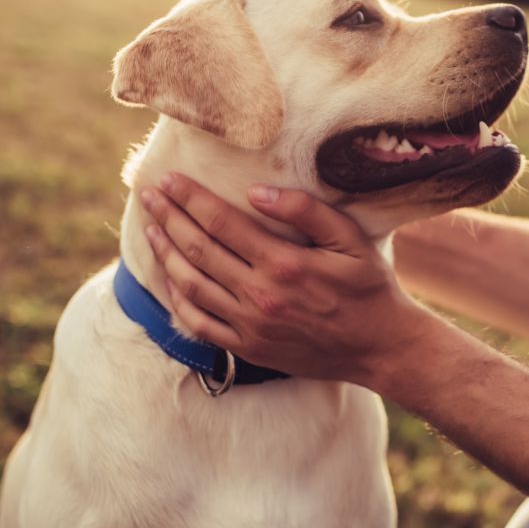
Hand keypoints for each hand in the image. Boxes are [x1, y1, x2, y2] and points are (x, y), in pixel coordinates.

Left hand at [140, 174, 430, 384]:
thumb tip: (256, 192)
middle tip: (148, 195)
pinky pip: (199, 324)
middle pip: (198, 249)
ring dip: (165, 253)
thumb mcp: (351, 240)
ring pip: (191, 285)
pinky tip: (170, 278)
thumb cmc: (368, 287)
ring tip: (151, 229)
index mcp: (284, 263)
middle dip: (169, 217)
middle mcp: (260, 295)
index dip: (191, 198)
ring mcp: (250, 325)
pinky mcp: (248, 348)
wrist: (379, 346)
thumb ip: (305, 211)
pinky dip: (178, 299)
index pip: (222, 222)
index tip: (169, 179)